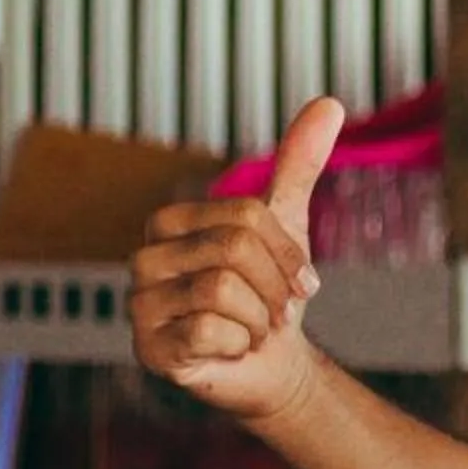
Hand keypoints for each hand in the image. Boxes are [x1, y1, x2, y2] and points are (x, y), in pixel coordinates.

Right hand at [128, 98, 338, 421]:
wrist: (272, 365)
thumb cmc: (270, 291)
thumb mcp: (289, 224)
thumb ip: (297, 165)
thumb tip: (328, 103)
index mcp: (169, 223)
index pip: (245, 217)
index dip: (288, 252)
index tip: (301, 282)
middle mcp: (144, 259)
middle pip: (235, 249)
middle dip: (277, 287)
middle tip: (278, 311)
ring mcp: (139, 306)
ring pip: (223, 290)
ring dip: (260, 318)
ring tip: (252, 329)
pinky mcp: (148, 349)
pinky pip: (210, 332)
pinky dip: (239, 344)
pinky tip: (230, 350)